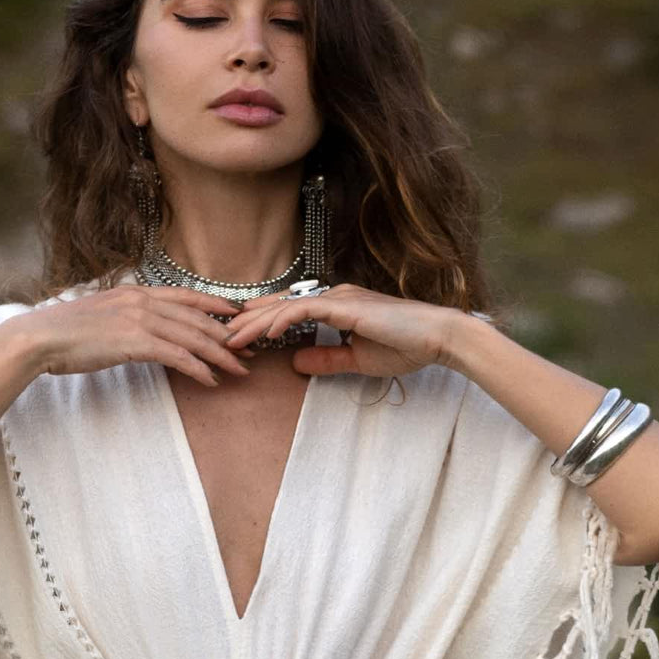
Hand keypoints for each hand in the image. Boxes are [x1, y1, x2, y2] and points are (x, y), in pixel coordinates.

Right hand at [29, 285, 256, 387]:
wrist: (41, 338)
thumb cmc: (64, 333)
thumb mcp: (100, 316)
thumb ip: (123, 318)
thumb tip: (136, 330)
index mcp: (135, 292)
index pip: (186, 296)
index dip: (215, 306)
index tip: (237, 315)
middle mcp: (142, 301)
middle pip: (197, 318)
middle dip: (227, 335)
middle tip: (249, 350)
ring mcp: (140, 319)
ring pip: (193, 337)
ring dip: (221, 355)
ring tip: (239, 370)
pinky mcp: (136, 341)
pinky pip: (177, 356)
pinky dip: (198, 368)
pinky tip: (211, 380)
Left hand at [220, 282, 459, 379]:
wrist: (437, 338)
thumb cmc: (405, 347)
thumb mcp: (356, 359)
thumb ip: (326, 359)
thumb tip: (295, 362)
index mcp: (337, 305)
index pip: (290, 311)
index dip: (263, 321)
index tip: (239, 335)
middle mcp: (334, 296)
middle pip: (281, 306)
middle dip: (249, 321)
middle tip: (221, 335)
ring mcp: (339, 297)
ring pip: (286, 307)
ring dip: (256, 322)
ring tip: (231, 336)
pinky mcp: (346, 305)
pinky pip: (305, 311)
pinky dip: (281, 321)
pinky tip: (263, 333)